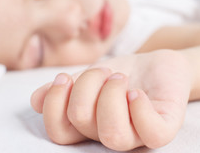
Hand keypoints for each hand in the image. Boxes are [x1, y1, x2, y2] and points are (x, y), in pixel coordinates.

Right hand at [31, 50, 193, 150]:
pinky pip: (151, 132)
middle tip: (105, 71)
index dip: (53, 104)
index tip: (63, 78)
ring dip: (110, 95)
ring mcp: (137, 134)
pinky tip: (136, 92)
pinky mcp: (164, 127)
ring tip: (119, 78)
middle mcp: (108, 134)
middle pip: (81, 121)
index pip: (58, 132)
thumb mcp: (89, 76)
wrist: (160, 64)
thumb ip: (65, 89)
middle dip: (87, 85)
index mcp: (88, 126)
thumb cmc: (123, 73)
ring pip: (113, 134)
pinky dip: (139, 109)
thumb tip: (35, 100)